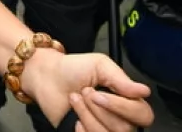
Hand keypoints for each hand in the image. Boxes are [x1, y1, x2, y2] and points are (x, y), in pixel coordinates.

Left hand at [23, 50, 152, 129]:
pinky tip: (74, 118)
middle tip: (85, 92)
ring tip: (75, 99)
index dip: (123, 108)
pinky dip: (82, 129)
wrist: (45, 76)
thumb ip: (121, 79)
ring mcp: (103, 128)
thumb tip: (143, 91)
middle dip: (99, 109)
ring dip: (87, 115)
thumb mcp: (99, 65)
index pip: (142, 115)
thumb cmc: (72, 69)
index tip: (100, 95)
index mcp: (127, 100)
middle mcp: (118, 118)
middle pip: (124, 128)